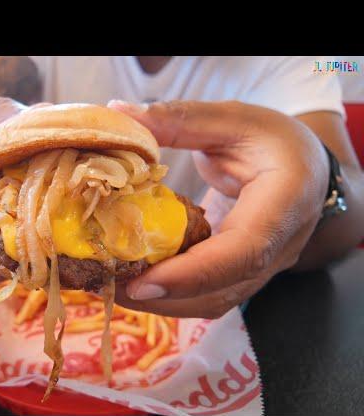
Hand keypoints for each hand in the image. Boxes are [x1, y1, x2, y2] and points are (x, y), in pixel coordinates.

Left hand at [107, 99, 329, 318]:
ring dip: (162, 302)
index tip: (142, 282)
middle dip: (164, 296)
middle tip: (110, 284)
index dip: (192, 273)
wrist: (305, 169)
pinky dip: (170, 293)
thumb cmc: (273, 140)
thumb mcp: (232, 119)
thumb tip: (120, 113)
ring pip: (213, 301)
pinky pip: (207, 294)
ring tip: (113, 284)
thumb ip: (180, 120)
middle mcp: (280, 247)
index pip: (243, 252)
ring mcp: (262, 267)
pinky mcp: (241, 274)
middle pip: (223, 289)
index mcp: (286, 203)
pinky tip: (134, 278)